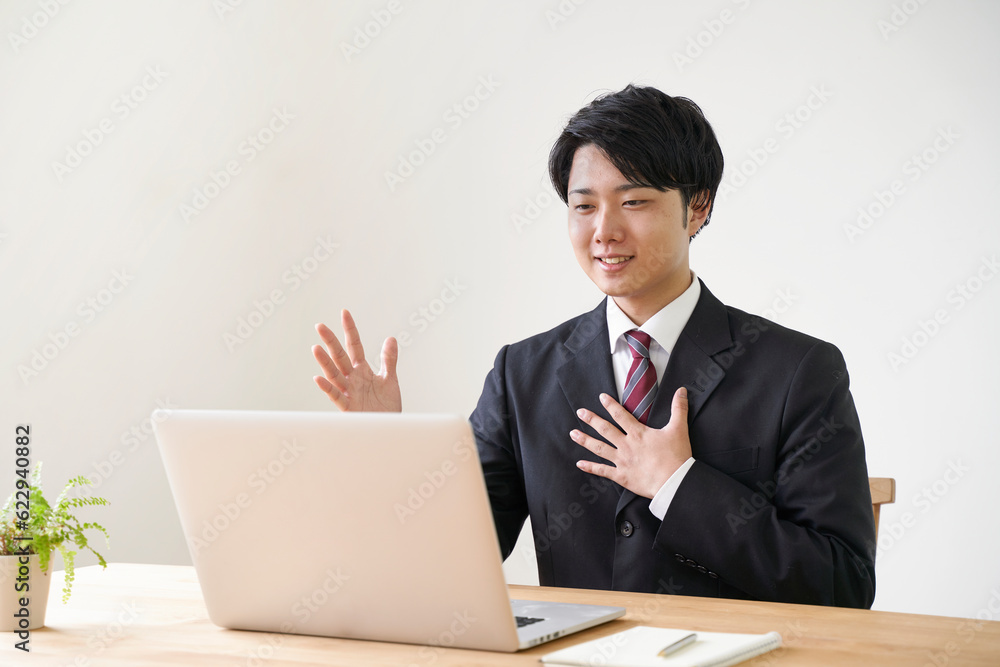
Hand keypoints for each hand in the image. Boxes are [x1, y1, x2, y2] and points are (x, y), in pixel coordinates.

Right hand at [312, 309, 401, 411]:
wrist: (389, 428)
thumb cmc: (387, 406)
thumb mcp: (390, 379)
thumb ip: (388, 360)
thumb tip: (390, 338)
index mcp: (362, 370)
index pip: (354, 346)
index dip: (350, 330)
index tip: (344, 312)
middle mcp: (353, 379)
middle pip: (339, 357)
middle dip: (331, 341)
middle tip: (320, 326)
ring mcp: (349, 392)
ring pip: (334, 374)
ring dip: (325, 362)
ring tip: (316, 348)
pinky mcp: (349, 407)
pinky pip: (336, 397)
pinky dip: (327, 388)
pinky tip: (319, 378)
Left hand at [571, 387, 691, 498]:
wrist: (674, 481)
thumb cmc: (677, 456)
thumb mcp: (679, 429)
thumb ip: (678, 408)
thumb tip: (681, 391)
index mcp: (638, 433)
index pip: (621, 415)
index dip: (610, 405)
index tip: (600, 397)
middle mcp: (627, 445)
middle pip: (605, 430)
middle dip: (591, 420)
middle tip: (580, 412)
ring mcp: (622, 461)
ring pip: (600, 448)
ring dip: (585, 440)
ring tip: (573, 434)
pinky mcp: (622, 476)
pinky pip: (603, 471)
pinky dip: (590, 467)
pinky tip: (580, 463)